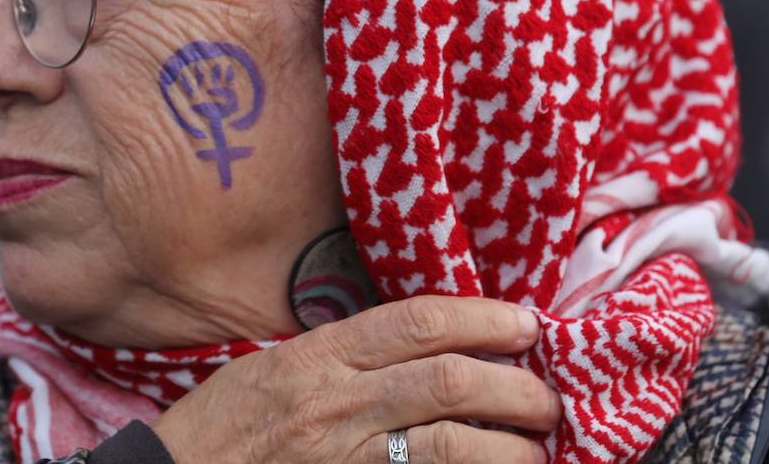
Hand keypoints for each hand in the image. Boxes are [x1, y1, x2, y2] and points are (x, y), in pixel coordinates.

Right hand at [151, 295, 556, 462]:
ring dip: (508, 447)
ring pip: (450, 444)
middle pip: (449, 381)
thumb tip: (417, 346)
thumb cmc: (220, 425)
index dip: (482, 319)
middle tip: (547, 397)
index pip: (417, 322)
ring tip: (535, 448)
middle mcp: (336, 402)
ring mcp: (344, 457)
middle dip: (515, 387)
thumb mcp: (274, 367)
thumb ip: (342, 355)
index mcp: (319, 355)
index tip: (524, 325)